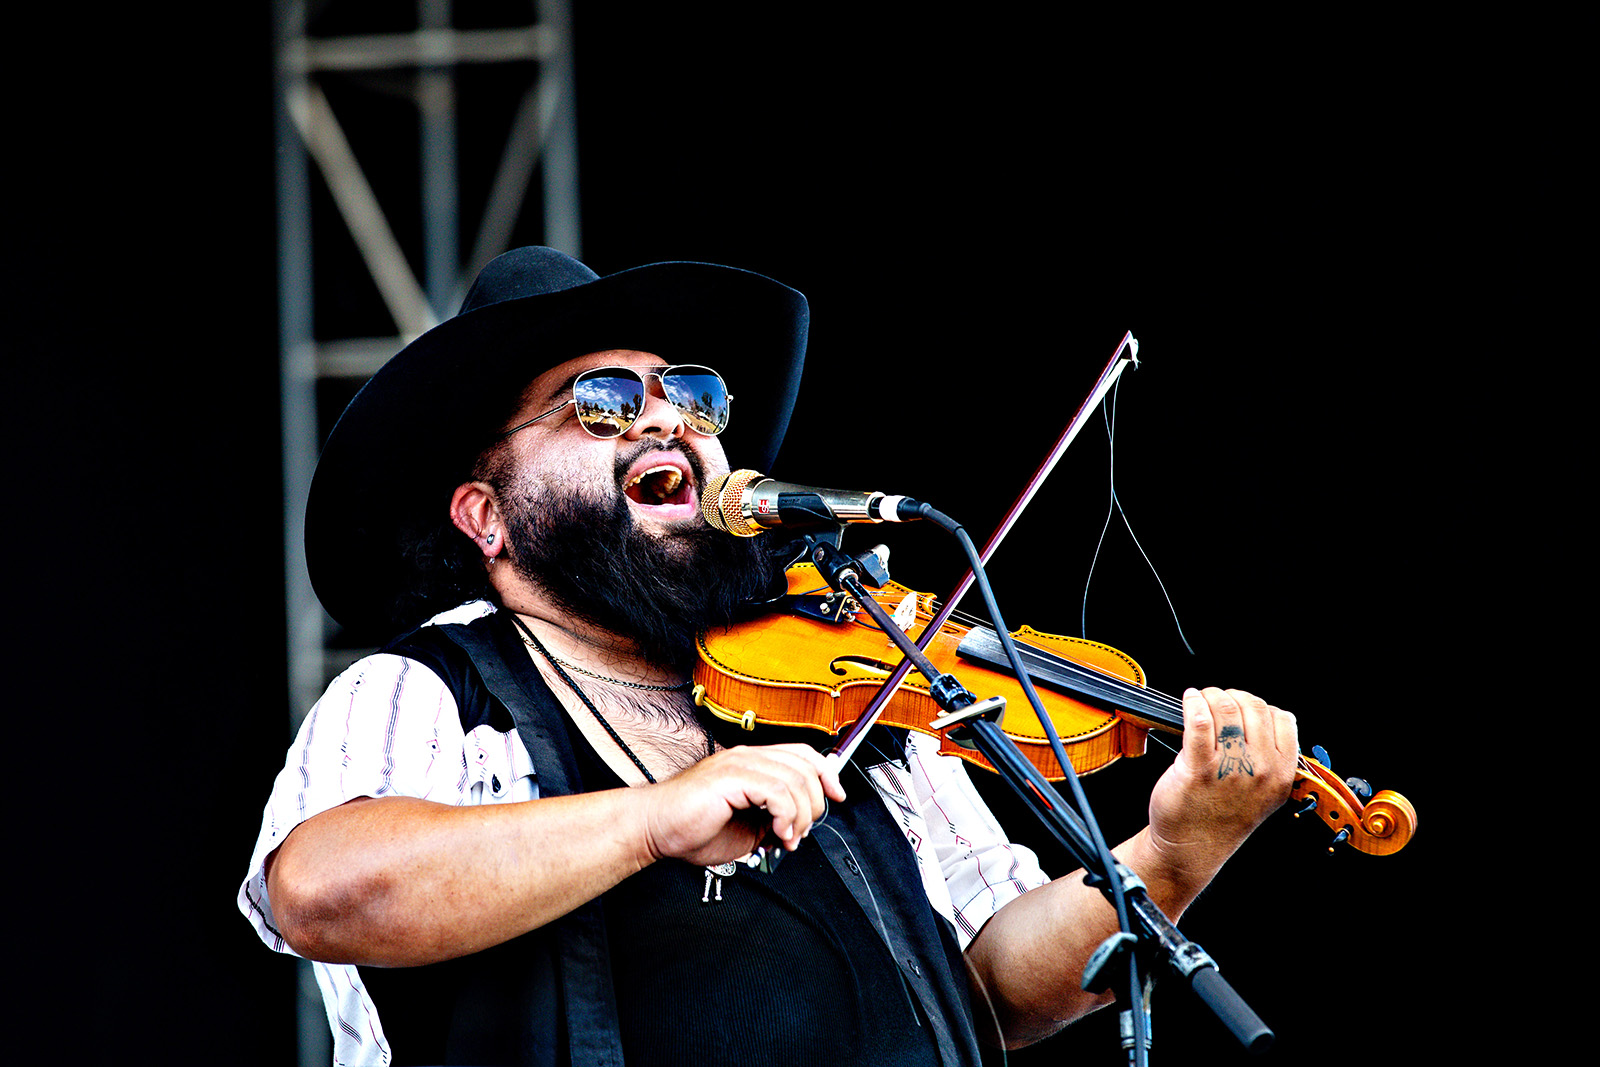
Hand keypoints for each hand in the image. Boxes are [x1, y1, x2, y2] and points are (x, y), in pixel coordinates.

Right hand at [637, 744, 846, 867]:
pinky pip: (777, 790)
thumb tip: (798, 826)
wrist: (655, 830)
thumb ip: (773, 820)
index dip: (826, 773)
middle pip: (805, 765)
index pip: (802, 754)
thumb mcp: (747, 827)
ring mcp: (738, 764)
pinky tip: (777, 832)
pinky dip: (786, 815)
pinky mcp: (731, 777)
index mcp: (750, 764)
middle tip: (798, 832)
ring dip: (800, 816)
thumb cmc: (690, 828)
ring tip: (785, 837)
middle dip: (814, 804)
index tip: (836, 797)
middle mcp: (746, 758)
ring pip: (795, 779)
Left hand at [1145, 687, 1297, 880]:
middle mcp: (1260, 771)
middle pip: (1254, 707)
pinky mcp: (1198, 768)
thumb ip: (1267, 759)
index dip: (1260, 706)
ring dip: (1211, 696)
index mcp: (1281, 775)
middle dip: (1232, 697)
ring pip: (1226, 709)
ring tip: (1201, 699)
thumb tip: (1255, 715)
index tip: (1243, 706)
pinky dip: (1193, 703)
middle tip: (1217, 700)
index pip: (1283, 720)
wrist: (1191, 848)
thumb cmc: (1221, 818)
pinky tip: (1190, 701)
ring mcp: (1230, 769)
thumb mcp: (1262, 792)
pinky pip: (1199, 720)